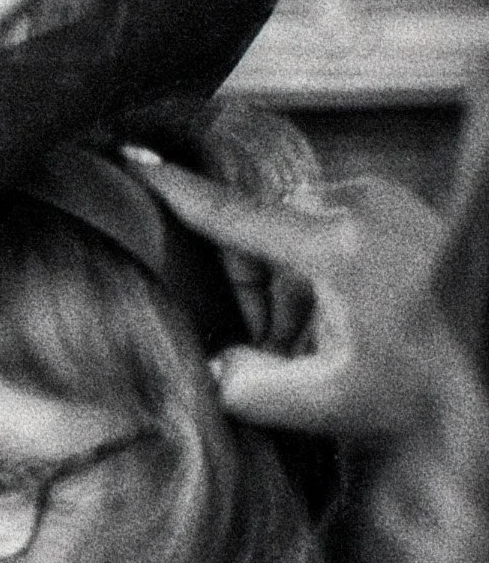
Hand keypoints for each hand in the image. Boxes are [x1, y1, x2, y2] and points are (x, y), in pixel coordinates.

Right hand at [126, 149, 458, 439]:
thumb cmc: (429, 382)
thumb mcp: (327, 402)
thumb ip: (247, 388)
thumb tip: (215, 366)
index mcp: (336, 245)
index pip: (232, 214)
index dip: (175, 192)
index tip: (132, 159)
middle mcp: (357, 207)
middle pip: (258, 233)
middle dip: (254, 292)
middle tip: (281, 351)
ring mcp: (381, 200)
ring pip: (290, 235)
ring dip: (288, 290)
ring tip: (323, 343)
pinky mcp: (396, 206)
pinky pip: (327, 231)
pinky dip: (319, 277)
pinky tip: (346, 320)